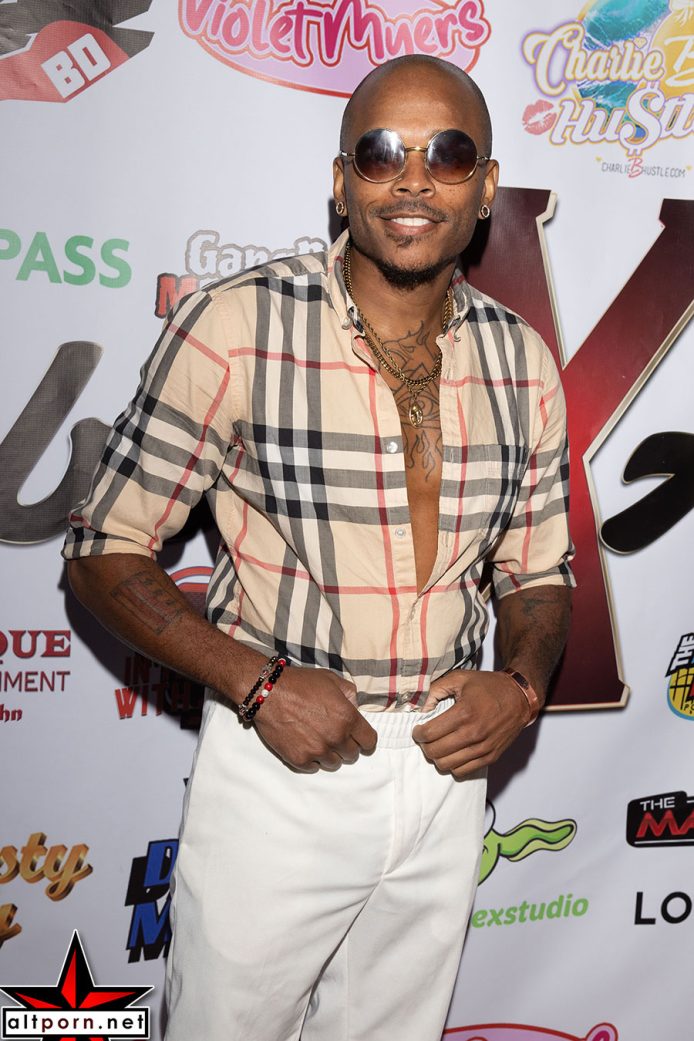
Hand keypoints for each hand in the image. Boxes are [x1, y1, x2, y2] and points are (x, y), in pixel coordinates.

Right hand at [252, 665, 376, 771]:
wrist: (269, 692)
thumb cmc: (300, 683)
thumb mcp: (331, 680)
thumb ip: (350, 694)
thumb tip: (355, 706)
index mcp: (347, 718)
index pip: (369, 741)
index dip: (365, 740)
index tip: (360, 739)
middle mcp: (336, 738)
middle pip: (352, 754)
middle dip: (345, 745)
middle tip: (333, 735)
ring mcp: (317, 751)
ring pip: (334, 763)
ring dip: (329, 753)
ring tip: (317, 739)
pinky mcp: (299, 759)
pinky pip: (314, 767)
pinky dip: (311, 759)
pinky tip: (304, 744)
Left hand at [412, 669, 529, 777]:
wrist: (519, 695)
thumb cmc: (489, 686)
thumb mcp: (459, 678)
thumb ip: (435, 690)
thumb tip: (419, 708)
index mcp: (464, 713)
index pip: (429, 734)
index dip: (418, 733)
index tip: (419, 729)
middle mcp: (473, 734)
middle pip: (435, 752)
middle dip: (425, 745)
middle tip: (427, 737)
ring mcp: (483, 748)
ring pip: (446, 765)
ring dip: (438, 756)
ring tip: (440, 744)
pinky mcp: (491, 756)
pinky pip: (463, 771)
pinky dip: (453, 764)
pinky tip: (453, 752)